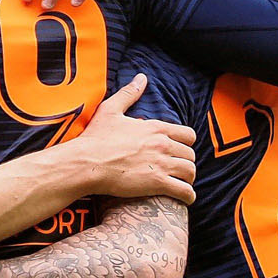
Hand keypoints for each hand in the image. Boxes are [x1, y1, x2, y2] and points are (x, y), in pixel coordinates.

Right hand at [70, 75, 196, 202]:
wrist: (86, 162)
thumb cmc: (95, 138)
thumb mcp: (111, 110)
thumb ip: (129, 93)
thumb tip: (141, 77)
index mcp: (155, 128)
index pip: (188, 134)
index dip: (186, 144)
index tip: (180, 150)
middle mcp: (163, 144)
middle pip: (190, 154)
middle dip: (186, 163)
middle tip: (179, 170)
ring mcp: (161, 164)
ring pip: (190, 171)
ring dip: (188, 179)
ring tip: (183, 184)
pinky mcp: (157, 183)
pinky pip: (184, 190)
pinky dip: (188, 196)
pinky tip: (186, 199)